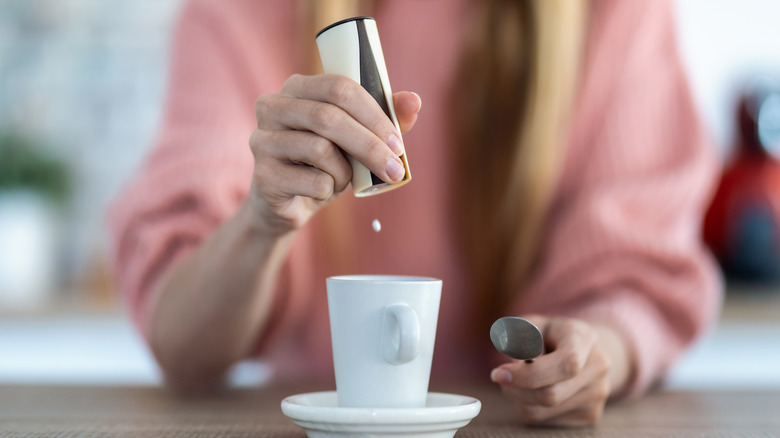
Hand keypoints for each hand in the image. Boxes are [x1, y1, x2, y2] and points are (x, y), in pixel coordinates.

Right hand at [249, 74, 420, 235]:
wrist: (288, 204)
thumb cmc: (324, 163)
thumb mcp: (355, 138)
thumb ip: (384, 118)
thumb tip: (414, 101)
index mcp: (296, 87)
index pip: (339, 87)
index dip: (373, 114)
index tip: (398, 142)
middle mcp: (272, 107)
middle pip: (328, 117)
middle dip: (369, 145)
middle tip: (395, 169)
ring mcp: (262, 140)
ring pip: (321, 150)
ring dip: (345, 171)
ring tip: (342, 179)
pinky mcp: (263, 176)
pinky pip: (313, 182)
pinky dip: (329, 190)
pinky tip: (320, 191)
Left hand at [490, 315, 628, 426]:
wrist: (583, 350)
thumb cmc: (550, 335)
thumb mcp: (530, 324)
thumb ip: (517, 336)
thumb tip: (512, 357)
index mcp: (585, 338)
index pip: (566, 363)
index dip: (529, 373)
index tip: (500, 373)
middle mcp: (598, 367)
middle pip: (551, 394)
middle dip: (516, 389)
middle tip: (499, 376)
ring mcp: (597, 394)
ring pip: (542, 411)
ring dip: (518, 398)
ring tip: (520, 379)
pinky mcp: (590, 415)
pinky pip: (545, 421)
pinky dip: (529, 406)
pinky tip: (536, 389)